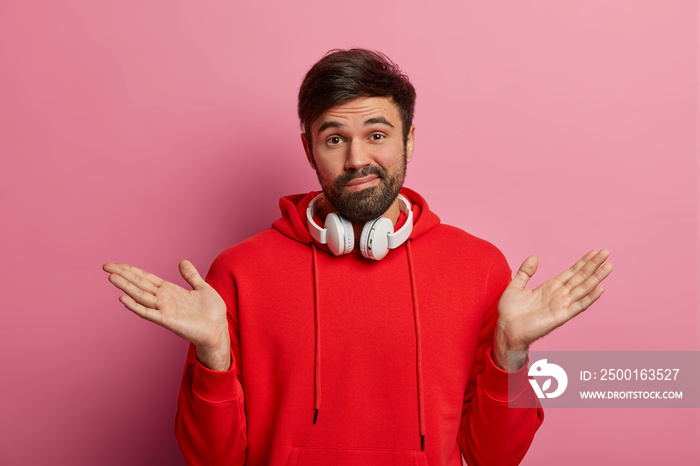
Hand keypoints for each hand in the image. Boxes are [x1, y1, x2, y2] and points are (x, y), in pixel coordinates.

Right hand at [102, 260, 230, 370]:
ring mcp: (164, 309)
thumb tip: (182, 261)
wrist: (219, 330)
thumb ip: (191, 276)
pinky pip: (148, 312)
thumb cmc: (211, 312)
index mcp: (170, 291)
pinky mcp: (167, 320)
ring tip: (111, 277)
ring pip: (140, 295)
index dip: (132, 270)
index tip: (117, 264)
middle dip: (123, 275)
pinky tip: (123, 298)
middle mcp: (164, 299)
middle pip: (139, 284)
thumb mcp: (202, 288)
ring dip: (126, 286)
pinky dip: (135, 306)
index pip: (146, 278)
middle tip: (106, 266)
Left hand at [493, 249, 612, 370]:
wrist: (506, 329)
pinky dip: (590, 298)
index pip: (571, 272)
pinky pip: (578, 306)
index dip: (583, 262)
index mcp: (550, 288)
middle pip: (580, 277)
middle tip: (606, 252)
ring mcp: (561, 305)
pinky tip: (600, 289)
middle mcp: (559, 295)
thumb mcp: (516, 286)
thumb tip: (534, 257)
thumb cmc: (510, 311)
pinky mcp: (561, 316)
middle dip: (594, 265)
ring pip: (583, 289)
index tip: (595, 252)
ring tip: (609, 266)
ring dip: (596, 278)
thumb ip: (525, 272)